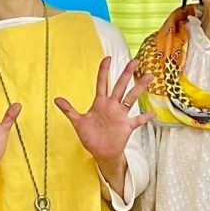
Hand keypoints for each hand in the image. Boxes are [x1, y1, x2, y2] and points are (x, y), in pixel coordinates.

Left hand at [55, 57, 153, 185]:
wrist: (100, 152)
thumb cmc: (90, 137)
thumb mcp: (78, 122)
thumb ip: (69, 110)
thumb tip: (56, 99)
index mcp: (100, 103)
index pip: (102, 83)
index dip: (104, 71)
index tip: (107, 58)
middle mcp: (112, 106)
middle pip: (120, 86)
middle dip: (126, 73)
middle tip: (135, 61)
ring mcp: (121, 115)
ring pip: (131, 98)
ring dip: (139, 88)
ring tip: (149, 76)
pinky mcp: (127, 126)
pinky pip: (138, 120)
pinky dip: (145, 117)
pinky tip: (153, 113)